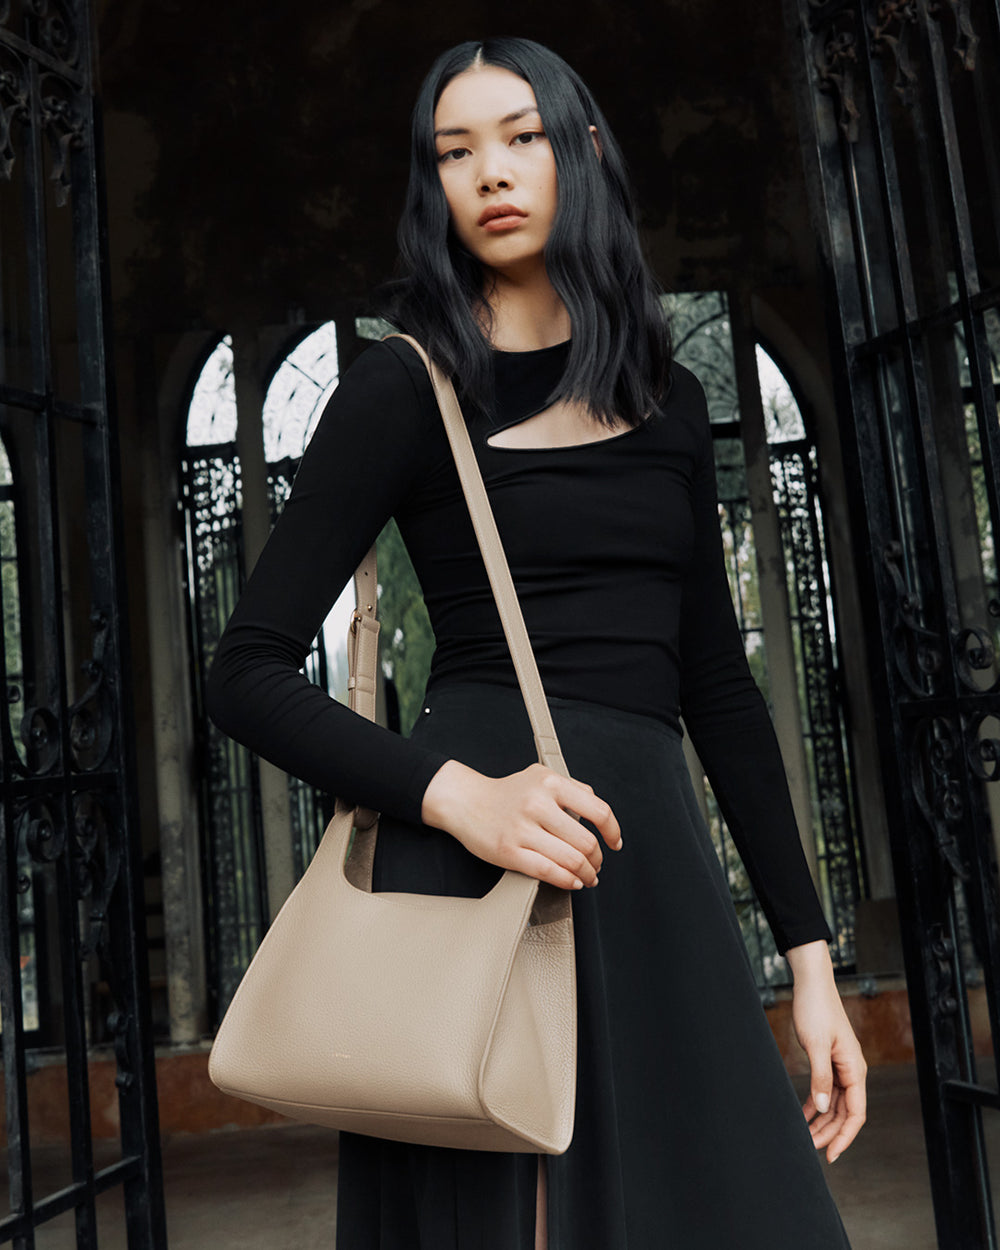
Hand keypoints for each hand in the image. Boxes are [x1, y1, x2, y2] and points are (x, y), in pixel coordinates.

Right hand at [420, 758, 621, 889]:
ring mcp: (522, 829)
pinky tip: (572, 881)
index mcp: (550, 783)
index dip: (612, 831)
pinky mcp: (509, 852)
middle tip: (597, 865)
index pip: (598, 810)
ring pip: (571, 860)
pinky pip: (548, 872)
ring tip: (587, 877)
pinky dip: (567, 881)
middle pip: (586, 842)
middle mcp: (537, 804)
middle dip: (597, 860)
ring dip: (586, 874)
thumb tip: (599, 812)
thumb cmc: (505, 792)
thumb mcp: (540, 775)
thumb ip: (572, 788)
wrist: (465, 801)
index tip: (614, 842)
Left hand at [786, 940, 867, 1162]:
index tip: (831, 1154)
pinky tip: (803, 1114)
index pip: (856, 1113)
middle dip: (829, 1132)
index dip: (845, 1136)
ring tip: (805, 1136)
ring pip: (834, 1104)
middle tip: (810, 1147)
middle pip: (845, 1112)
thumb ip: (820, 1078)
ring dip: (822, 1121)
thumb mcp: (816, 1045)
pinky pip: (825, 1090)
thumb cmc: (816, 1008)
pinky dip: (815, 1104)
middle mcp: (851, 1071)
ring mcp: (840, 1066)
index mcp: (855, 1069)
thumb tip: (823, 1109)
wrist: (811, 983)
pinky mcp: (827, 1061)